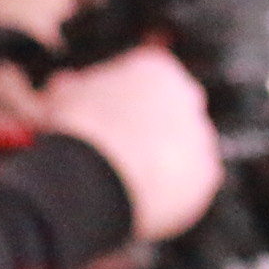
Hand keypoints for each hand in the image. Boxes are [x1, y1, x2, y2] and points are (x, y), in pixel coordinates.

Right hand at [36, 45, 221, 241]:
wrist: (94, 176)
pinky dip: (169, 192)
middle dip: (144, 130)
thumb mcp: (62, 97)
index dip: (118, 102)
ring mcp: (200, 134)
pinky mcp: (206, 174)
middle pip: (167, 113)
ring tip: (122, 182)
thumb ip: (74, 88)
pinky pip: (189, 184)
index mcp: (153, 68)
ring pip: (180, 149)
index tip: (101, 118)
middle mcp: (187, 95)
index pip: (142, 80)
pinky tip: (140, 200)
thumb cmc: (75, 134)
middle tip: (112, 152)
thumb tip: (66, 85)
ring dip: (158, 162)